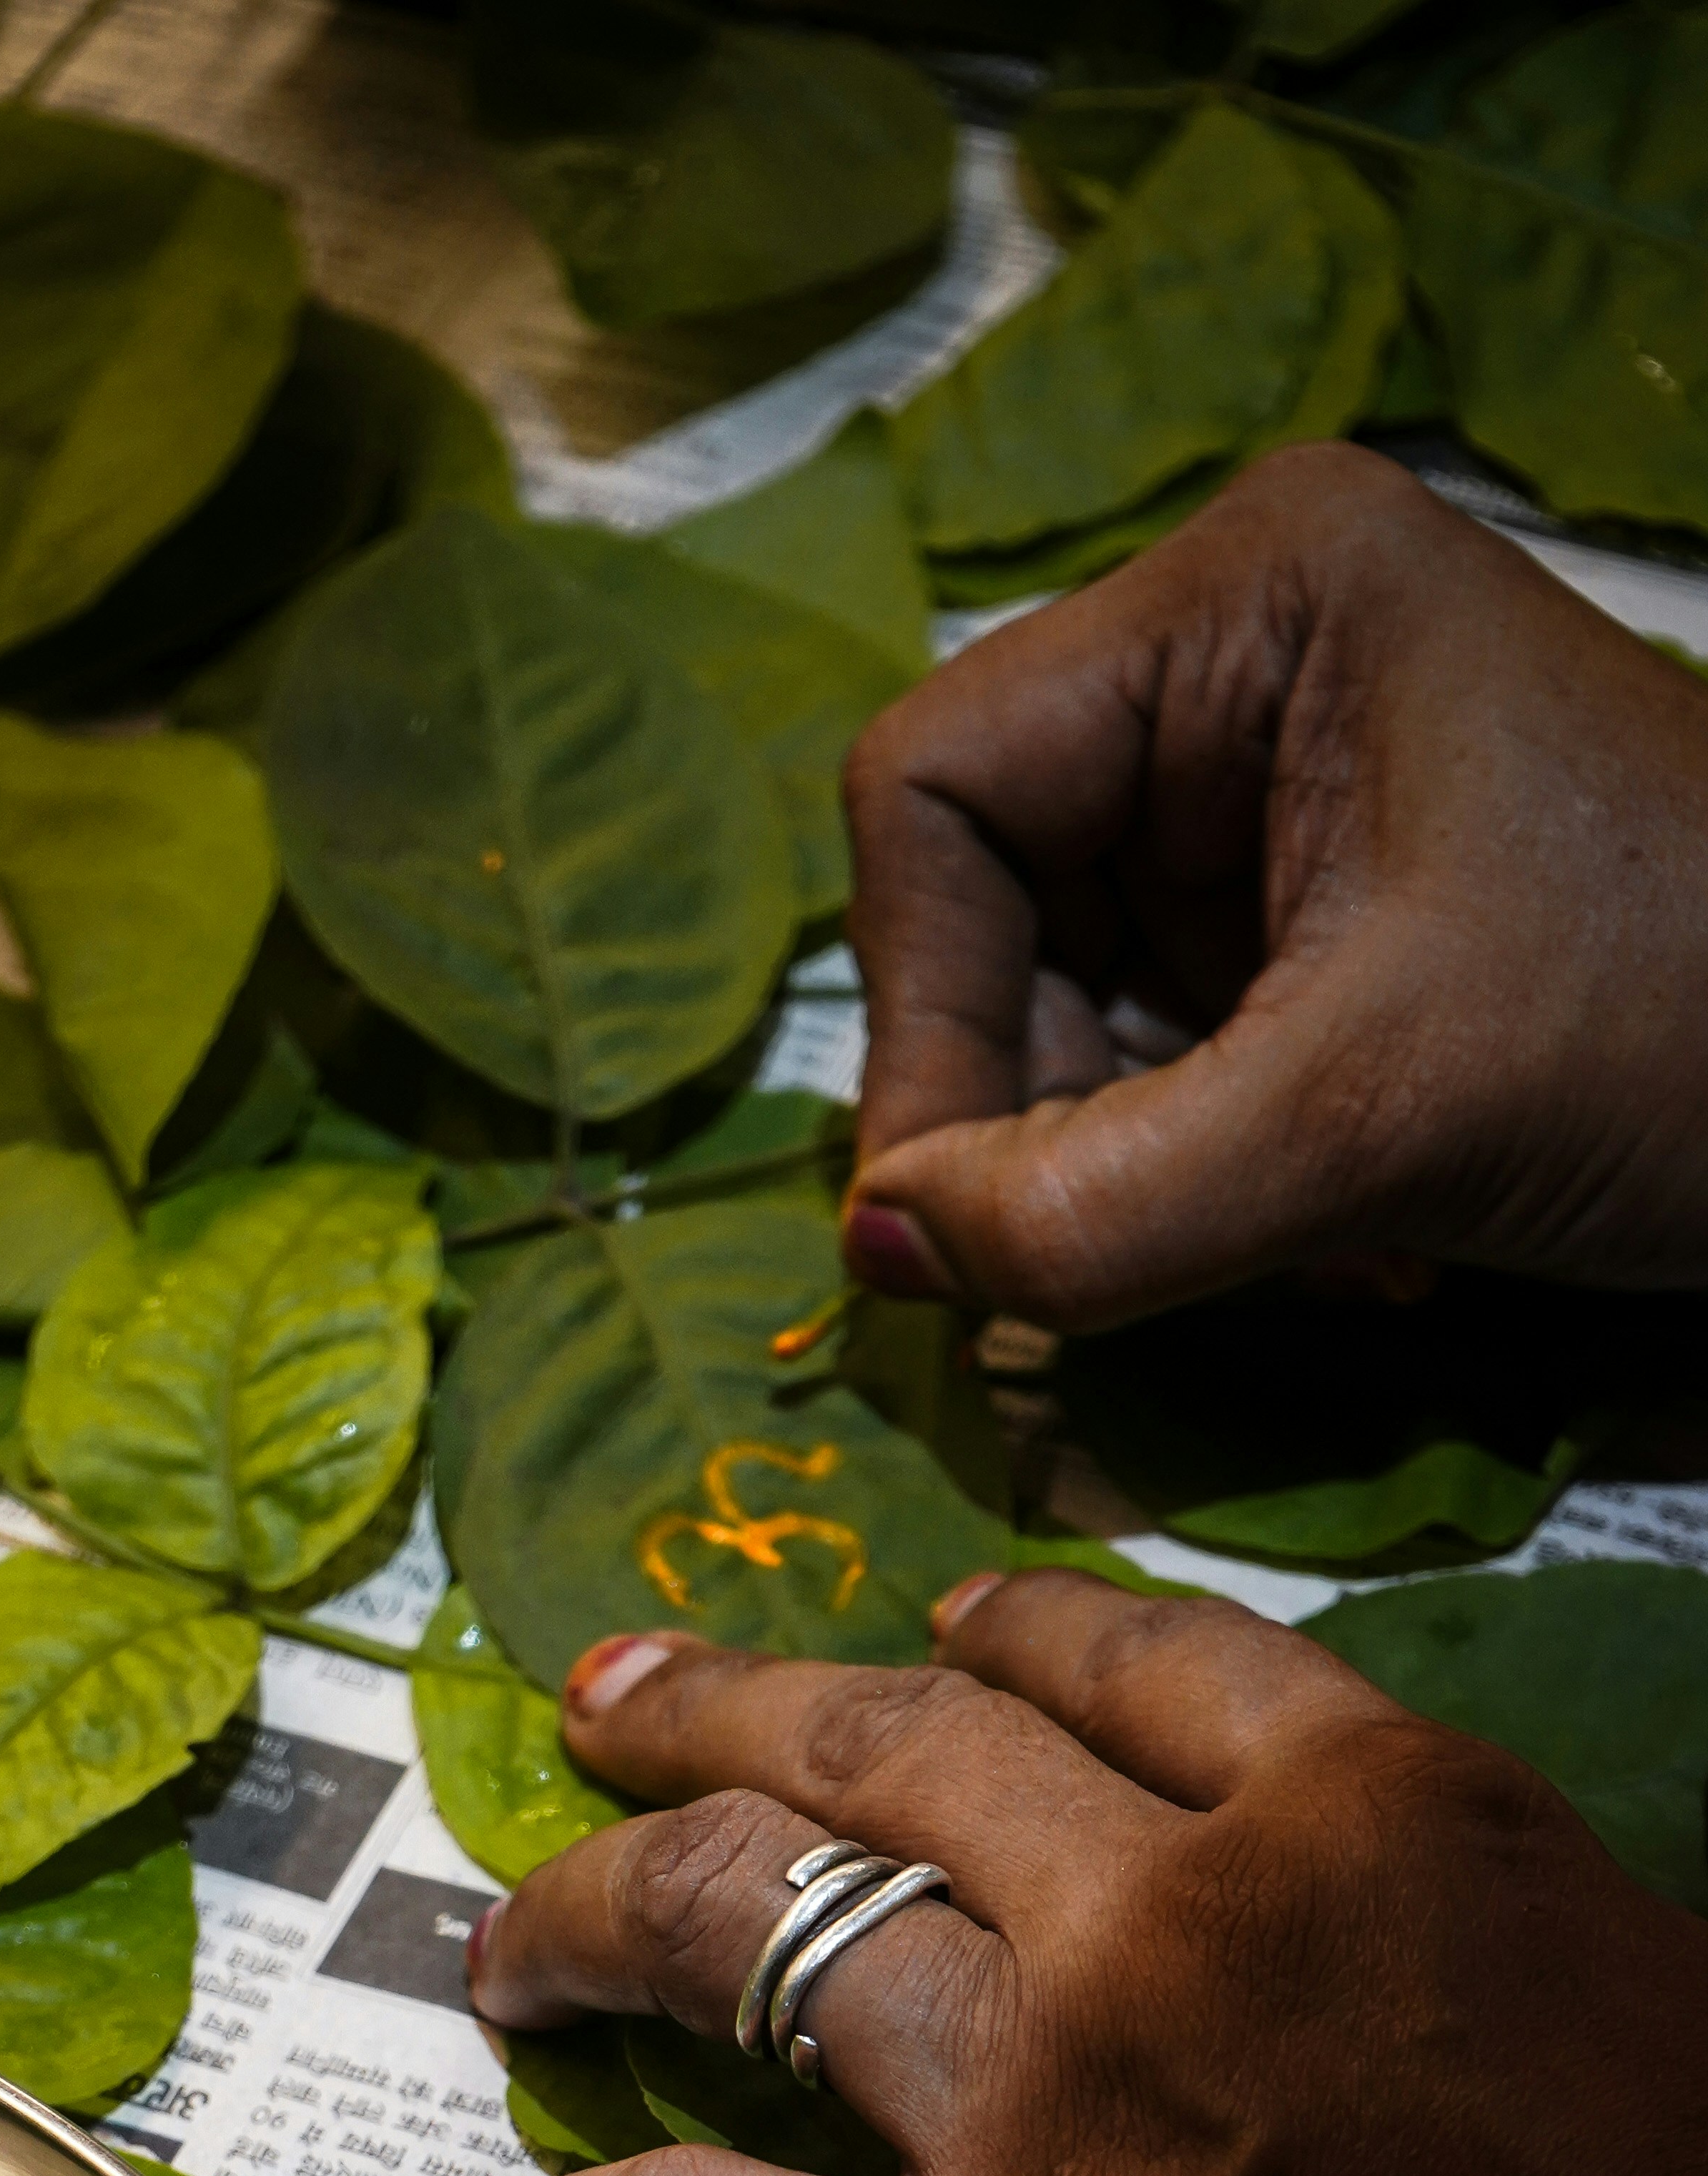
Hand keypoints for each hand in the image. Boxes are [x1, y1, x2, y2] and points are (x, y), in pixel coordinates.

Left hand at [471, 1578, 1707, 2175]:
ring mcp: (1051, 2104)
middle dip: (713, 1710)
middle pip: (883, 1751)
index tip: (904, 1642)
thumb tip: (1365, 1941)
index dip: (985, 1640)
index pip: (1123, 1665)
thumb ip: (1451, 1934)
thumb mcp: (1638, 2007)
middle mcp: (1181, 1911)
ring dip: (596, 1924)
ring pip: (749, 1935)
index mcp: (1375, 1812)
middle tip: (605, 1700)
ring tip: (509, 1951)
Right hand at [840, 443, 1707, 1328]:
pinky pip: (1158, 1052)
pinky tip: (1337, 1228)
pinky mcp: (1315, 909)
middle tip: (1131, 1253)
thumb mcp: (1374, 1124)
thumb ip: (1098, 1206)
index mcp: (1252, 595)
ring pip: (1061, 1004)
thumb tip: (871, 1258)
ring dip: (1127, 1166)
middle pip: (987, 902)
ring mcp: (1277, 786)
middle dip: (1044, 1104)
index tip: (957, 1217)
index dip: (922, 1014)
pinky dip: (1201, 1174)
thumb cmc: (1686, 1030)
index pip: (939, 791)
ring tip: (1295, 1240)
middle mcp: (1240, 659)